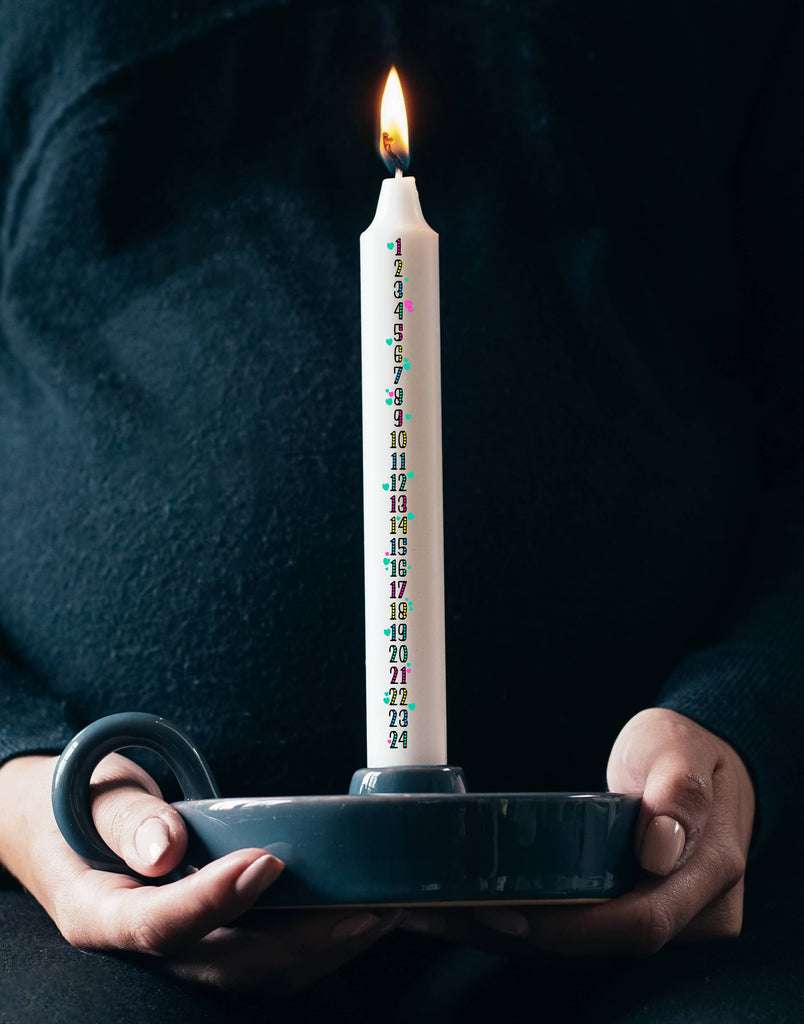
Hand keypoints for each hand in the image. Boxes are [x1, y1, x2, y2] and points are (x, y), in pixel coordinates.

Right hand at [0, 753, 402, 990]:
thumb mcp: (91, 795)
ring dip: (320, 951)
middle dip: (298, 943)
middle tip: (361, 907)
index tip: (267, 862)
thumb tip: (167, 850)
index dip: (214, 901)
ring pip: (253, 972)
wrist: (69, 828)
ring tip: (380, 915)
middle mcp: (142, 948)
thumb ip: (126, 819)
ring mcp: (179, 952)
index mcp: (98, 914)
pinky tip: (356, 916)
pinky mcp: (210, 942)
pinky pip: (264, 957)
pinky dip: (312, 943)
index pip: (157, 926)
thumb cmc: (81, 803)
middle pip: (222, 964)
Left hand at [405, 708, 754, 956]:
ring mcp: (656, 921)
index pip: (640, 925)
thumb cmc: (688, 751)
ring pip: (580, 949)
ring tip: (440, 913)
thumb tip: (660, 847)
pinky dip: (520, 924)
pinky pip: (573, 932)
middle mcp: (687, 918)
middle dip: (522, 936)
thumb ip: (680, 794)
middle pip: (601, 948)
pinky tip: (467, 910)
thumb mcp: (683, 753)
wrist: (701, 762)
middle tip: (450, 911)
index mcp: (709, 881)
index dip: (572, 927)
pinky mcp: (623, 914)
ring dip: (509, 936)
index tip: (508, 910)